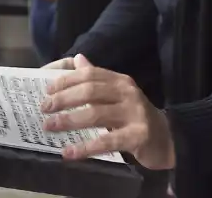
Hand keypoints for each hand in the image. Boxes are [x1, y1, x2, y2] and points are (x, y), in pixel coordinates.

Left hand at [41, 54, 175, 169]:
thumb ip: (98, 79)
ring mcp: (134, 113)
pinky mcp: (138, 135)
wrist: (167, 138)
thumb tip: (77, 59)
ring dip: (69, 120)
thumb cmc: (136, 116)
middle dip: (64, 98)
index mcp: (121, 81)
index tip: (47, 90)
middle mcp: (128, 93)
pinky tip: (69, 152)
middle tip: (44, 108)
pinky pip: (107, 141)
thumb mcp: (118, 94)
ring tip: (50, 126)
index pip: (90, 74)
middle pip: (90, 91)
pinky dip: (85, 147)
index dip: (66, 80)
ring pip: (96, 114)